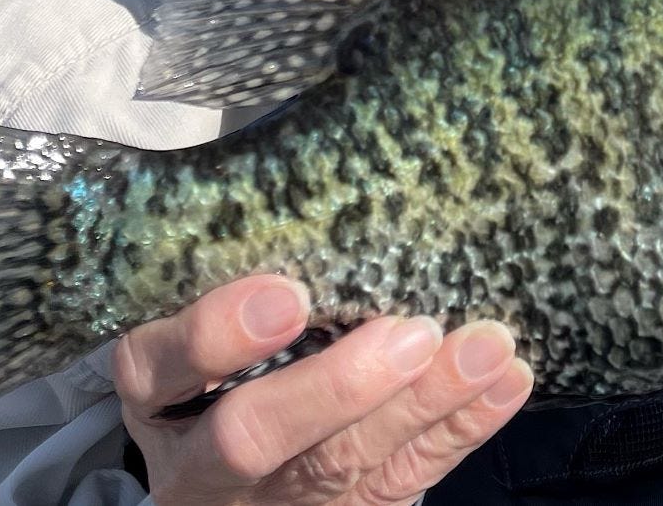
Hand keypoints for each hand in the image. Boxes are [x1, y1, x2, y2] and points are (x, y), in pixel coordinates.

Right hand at [113, 275, 533, 505]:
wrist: (232, 479)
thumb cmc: (222, 365)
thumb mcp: (197, 329)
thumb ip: (239, 277)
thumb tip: (328, 189)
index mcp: (156, 397)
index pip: (156, 369)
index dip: (215, 336)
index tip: (289, 292)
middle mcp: (201, 464)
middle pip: (252, 438)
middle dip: (337, 388)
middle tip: (410, 332)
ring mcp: (272, 501)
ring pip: (343, 467)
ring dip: (423, 404)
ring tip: (484, 348)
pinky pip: (404, 481)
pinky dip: (462, 429)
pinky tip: (506, 381)